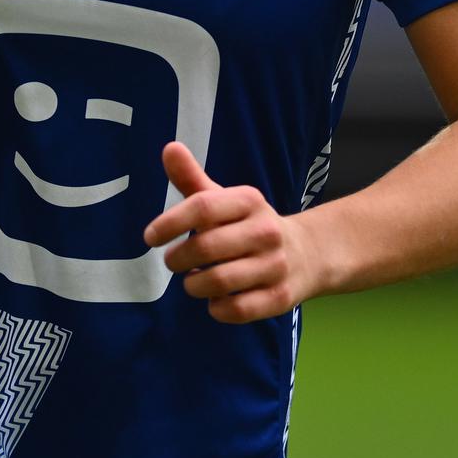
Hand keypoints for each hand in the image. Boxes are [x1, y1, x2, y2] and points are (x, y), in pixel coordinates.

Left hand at [143, 142, 321, 323]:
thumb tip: (168, 147)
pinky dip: (217, 308)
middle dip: (178, 259)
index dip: (170, 222)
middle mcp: (266, 231)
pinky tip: (215, 299)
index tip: (150, 237)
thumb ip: (193, 178)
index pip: (202, 207)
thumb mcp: (225, 199)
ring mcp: (275, 265)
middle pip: (205, 247)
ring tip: (193, 280)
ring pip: (217, 282)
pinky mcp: (279, 298)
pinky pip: (236, 310)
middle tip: (173, 261)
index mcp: (249, 201)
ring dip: (194, 286)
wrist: (307, 254)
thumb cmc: (249, 225)